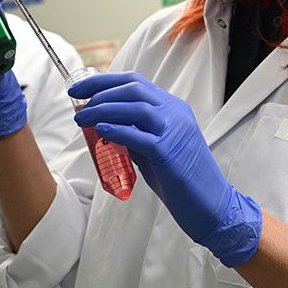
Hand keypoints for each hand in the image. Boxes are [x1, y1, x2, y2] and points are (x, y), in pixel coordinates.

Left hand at [71, 71, 261, 265]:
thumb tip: (104, 126)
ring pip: (135, 107)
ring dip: (103, 108)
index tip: (79, 88)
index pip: (135, 83)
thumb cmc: (181, 180)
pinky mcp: (170, 153)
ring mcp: (175, 131)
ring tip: (82, 118)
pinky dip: (117, 129)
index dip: (104, 81)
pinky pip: (139, 135)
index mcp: (173, 109)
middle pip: (133, 89)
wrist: (211, 206)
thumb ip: (135, 134)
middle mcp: (175, 114)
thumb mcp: (155, 149)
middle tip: (76, 103)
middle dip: (99, 91)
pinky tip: (100, 129)